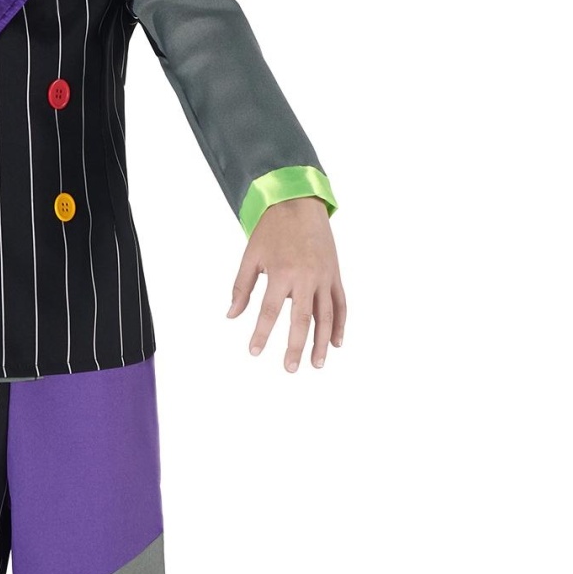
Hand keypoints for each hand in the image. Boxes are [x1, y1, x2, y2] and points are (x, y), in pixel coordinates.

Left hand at [227, 196, 345, 370]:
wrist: (298, 204)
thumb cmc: (271, 231)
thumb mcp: (251, 256)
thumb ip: (242, 287)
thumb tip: (232, 315)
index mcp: (282, 272)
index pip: (269, 310)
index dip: (261, 333)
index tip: (254, 352)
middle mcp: (306, 277)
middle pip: (302, 318)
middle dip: (296, 346)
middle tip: (290, 369)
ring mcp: (324, 276)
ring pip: (326, 315)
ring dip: (323, 341)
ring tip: (317, 364)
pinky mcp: (334, 274)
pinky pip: (341, 303)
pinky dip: (340, 323)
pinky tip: (336, 343)